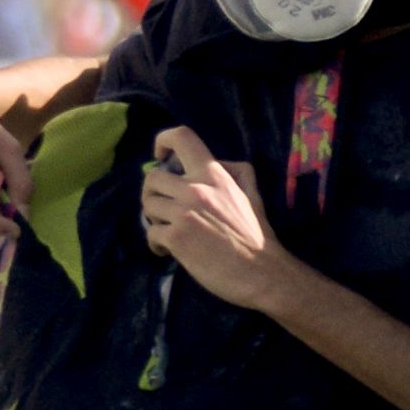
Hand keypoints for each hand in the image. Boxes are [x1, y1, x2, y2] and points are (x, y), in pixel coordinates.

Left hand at [135, 128, 286, 310]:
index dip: (163, 141)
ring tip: (170, 229)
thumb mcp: (251, 192)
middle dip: (154, 193)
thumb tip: (217, 161)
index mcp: (214, 175)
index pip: (181, 138)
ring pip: (147, 206)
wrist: (262, 272)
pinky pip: (150, 233)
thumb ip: (235, 171)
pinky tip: (168, 250)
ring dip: (154, 218)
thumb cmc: (256, 232)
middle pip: (151, 178)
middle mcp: (195, 189)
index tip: (160, 157)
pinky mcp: (175, 238)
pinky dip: (155, 243)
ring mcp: (182, 214)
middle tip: (165, 207)